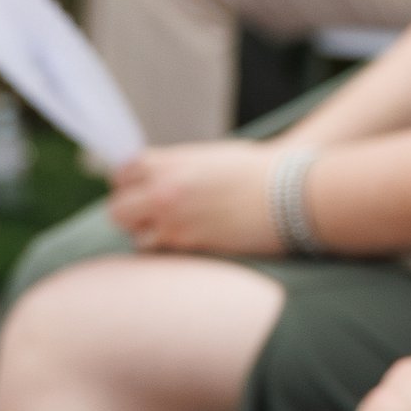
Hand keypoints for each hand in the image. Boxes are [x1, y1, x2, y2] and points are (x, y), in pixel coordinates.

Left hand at [106, 140, 285, 255]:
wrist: (292, 194)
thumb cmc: (258, 172)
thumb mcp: (211, 158)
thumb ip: (178, 167)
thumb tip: (155, 180)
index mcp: (171, 162)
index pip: (122, 173)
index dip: (127, 183)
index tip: (137, 189)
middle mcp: (165, 190)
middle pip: (117, 208)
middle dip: (129, 213)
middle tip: (147, 215)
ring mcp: (174, 221)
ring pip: (135, 236)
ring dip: (147, 234)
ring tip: (171, 230)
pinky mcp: (190, 247)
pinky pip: (159, 252)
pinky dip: (167, 250)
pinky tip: (186, 242)